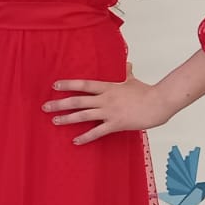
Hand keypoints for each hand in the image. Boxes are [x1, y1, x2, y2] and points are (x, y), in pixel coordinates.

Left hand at [43, 65, 177, 145]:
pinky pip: (97, 132)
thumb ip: (126, 72)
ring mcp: (110, 112)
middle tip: (45, 106)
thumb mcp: (133, 80)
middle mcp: (106, 99)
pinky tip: (75, 141)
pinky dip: (85, 137)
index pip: (84, 84)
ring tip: (54, 121)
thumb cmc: (147, 91)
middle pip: (78, 101)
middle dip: (60, 103)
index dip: (68, 84)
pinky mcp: (116, 124)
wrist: (159, 103)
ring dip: (67, 119)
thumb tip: (127, 63)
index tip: (54, 85)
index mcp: (108, 86)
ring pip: (83, 115)